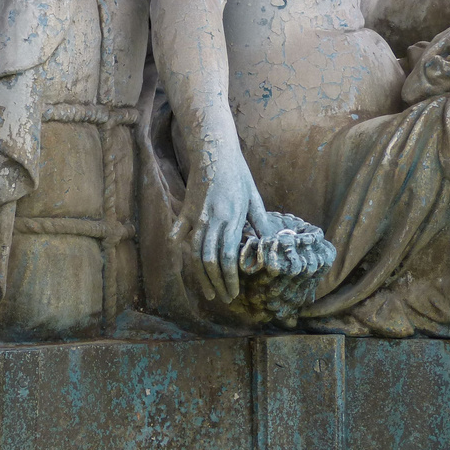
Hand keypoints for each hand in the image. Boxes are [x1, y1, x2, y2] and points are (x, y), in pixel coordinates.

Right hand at [175, 143, 271, 303]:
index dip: (230, 279)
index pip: (228, 257)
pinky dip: (181, 246)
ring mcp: (197, 216)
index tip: (234, 294)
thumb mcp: (253, 197)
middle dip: (216, 283)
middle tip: (222, 298)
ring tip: (207, 291)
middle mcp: (212, 220)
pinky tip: (183, 261)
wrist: (215, 150)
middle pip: (210, 260)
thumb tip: (269, 243)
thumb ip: (260, 221)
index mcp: (231, 218)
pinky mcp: (187, 210)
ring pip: (195, 253)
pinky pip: (181, 232)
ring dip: (200, 275)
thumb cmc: (238, 173)